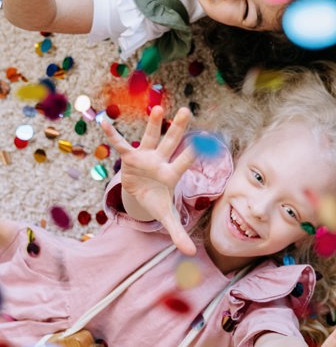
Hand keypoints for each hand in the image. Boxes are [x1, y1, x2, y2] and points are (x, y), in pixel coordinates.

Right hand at [101, 106, 196, 255]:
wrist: (141, 194)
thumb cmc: (157, 200)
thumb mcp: (166, 217)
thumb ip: (178, 233)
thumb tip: (192, 255)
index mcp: (171, 175)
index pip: (183, 164)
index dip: (192, 155)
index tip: (205, 142)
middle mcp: (161, 161)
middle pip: (171, 143)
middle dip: (178, 128)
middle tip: (188, 111)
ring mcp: (146, 157)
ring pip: (151, 138)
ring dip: (154, 124)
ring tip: (159, 107)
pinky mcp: (130, 157)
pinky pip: (120, 144)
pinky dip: (112, 135)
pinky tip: (103, 121)